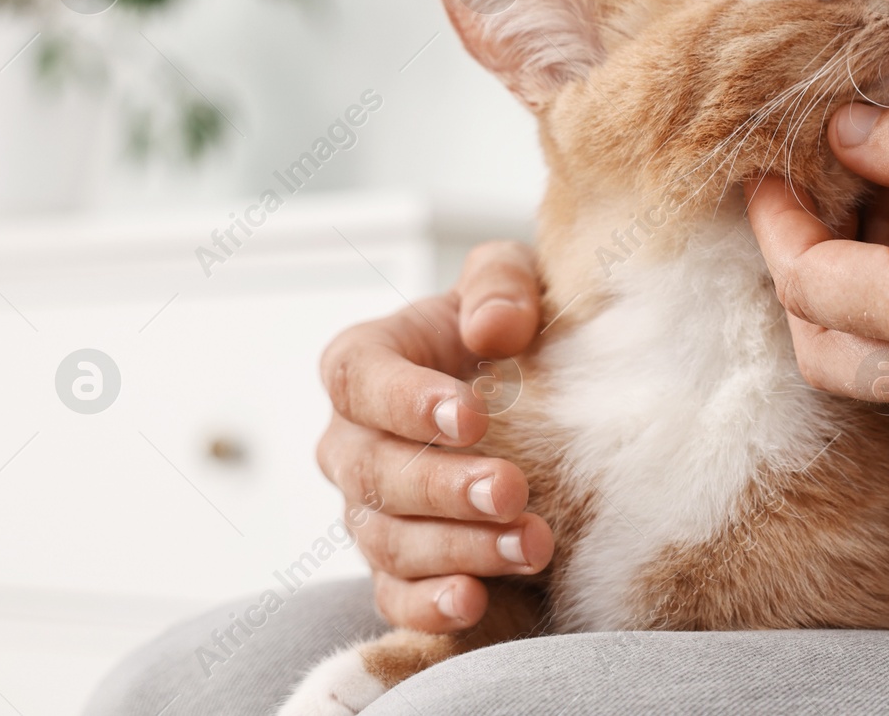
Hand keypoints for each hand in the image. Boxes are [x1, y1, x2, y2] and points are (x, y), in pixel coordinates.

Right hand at [317, 241, 553, 630]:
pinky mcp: (398, 569)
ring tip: (532, 544)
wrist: (538, 397)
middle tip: (512, 488)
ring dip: (460, 548)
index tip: (472, 415)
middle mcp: (351, 441)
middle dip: (444, 486)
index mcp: (365, 363)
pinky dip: (429, 606)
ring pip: (390, 540)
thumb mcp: (513, 283)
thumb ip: (501, 286)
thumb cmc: (512, 329)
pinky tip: (473, 602)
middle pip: (374, 472)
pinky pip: (396, 597)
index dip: (408, 400)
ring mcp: (368, 511)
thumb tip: (494, 327)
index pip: (360, 380)